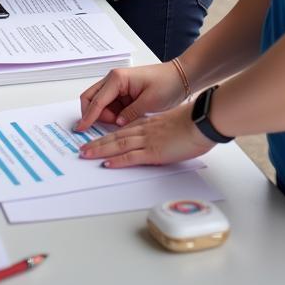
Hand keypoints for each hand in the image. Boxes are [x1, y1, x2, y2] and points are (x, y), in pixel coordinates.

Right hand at [76, 63, 187, 130]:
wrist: (181, 77)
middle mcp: (114, 80)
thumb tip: (117, 123)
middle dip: (93, 114)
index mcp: (118, 78)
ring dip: (104, 115)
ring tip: (122, 121)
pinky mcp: (123, 93)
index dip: (88, 117)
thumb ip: (130, 113)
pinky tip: (123, 119)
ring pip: (99, 103)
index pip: (96, 101)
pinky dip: (112, 115)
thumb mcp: (149, 101)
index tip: (80, 129)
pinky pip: (110, 106)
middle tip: (105, 126)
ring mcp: (118, 86)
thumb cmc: (167, 83)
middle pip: (91, 98)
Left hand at [78, 103, 213, 167]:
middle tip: (82, 149)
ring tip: (86, 155)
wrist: (202, 121)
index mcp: (148, 123)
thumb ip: (163, 130)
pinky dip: (117, 160)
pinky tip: (106, 163)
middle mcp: (144, 130)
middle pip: (115, 137)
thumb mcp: (173, 124)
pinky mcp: (154, 151)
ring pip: (118, 145)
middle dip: (97, 143)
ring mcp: (148, 140)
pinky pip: (131, 157)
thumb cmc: (193, 122)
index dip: (108, 134)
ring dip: (100, 150)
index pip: (123, 128)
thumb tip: (161, 137)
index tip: (97, 138)